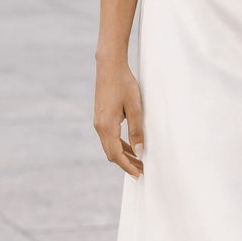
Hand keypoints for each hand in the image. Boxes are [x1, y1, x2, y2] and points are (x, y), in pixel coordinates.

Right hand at [94, 58, 143, 177]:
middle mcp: (99, 126)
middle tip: (143, 170)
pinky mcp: (101, 117)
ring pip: (110, 146)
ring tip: (140, 161)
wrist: (109, 66)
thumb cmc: (124, 84)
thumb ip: (137, 130)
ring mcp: (98, 122)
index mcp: (107, 126)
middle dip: (127, 164)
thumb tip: (139, 152)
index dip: (127, 166)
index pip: (116, 154)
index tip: (139, 174)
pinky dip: (120, 145)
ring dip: (124, 155)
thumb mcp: (135, 107)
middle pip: (111, 153)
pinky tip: (132, 146)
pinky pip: (109, 137)